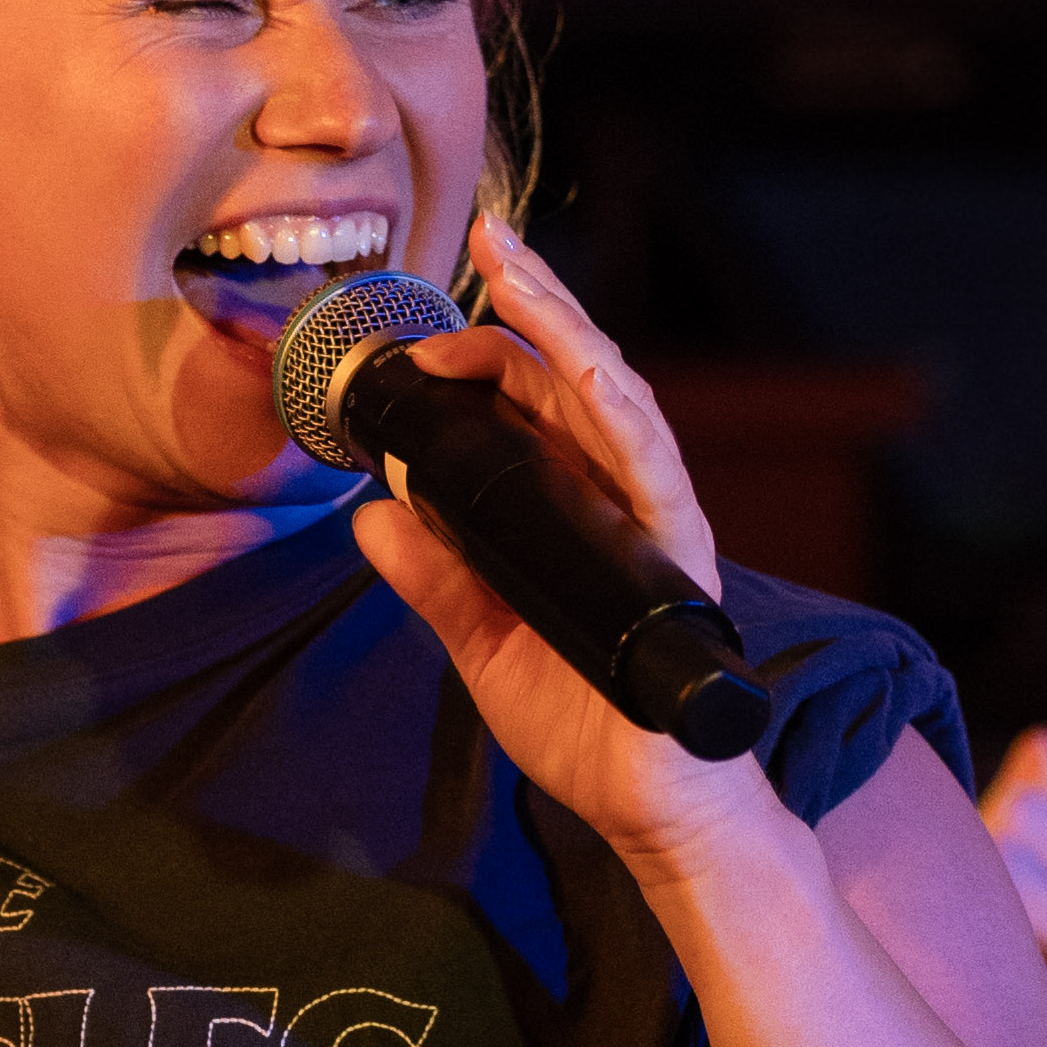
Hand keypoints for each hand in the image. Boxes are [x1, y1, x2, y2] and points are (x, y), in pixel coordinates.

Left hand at [348, 211, 811, 891]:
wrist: (652, 807)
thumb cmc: (584, 725)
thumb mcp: (482, 644)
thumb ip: (435, 581)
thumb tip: (371, 516)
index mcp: (575, 510)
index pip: (533, 406)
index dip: (479, 358)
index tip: (418, 340)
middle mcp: (621, 500)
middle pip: (575, 378)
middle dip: (530, 304)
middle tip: (487, 238)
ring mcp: (655, 524)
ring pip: (617, 399)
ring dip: (568, 328)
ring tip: (522, 269)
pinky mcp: (676, 560)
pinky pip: (653, 470)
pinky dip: (619, 414)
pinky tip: (586, 370)